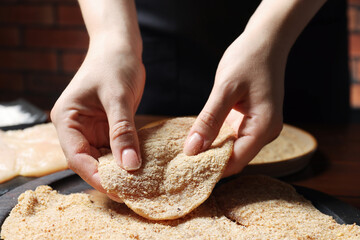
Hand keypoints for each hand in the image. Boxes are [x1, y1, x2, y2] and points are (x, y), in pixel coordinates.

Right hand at [51, 44, 144, 197]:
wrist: (120, 48)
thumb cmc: (114, 64)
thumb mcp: (118, 97)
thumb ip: (122, 131)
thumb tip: (130, 165)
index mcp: (67, 119)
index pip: (76, 156)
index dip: (95, 175)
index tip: (117, 190)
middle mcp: (76, 128)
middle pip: (88, 161)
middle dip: (108, 177)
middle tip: (130, 193)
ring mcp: (91, 129)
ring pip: (102, 158)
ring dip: (118, 171)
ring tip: (138, 185)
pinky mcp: (106, 128)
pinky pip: (114, 149)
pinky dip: (125, 158)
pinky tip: (140, 168)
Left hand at [184, 32, 284, 176]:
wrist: (266, 40)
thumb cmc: (249, 59)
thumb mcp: (226, 89)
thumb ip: (209, 120)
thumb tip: (192, 149)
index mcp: (264, 127)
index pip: (236, 161)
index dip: (211, 168)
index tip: (186, 169)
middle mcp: (265, 132)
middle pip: (235, 158)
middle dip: (209, 162)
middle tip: (182, 162)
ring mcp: (259, 126)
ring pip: (233, 148)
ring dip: (212, 150)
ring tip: (187, 151)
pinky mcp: (252, 119)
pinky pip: (233, 136)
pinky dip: (217, 138)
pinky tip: (200, 136)